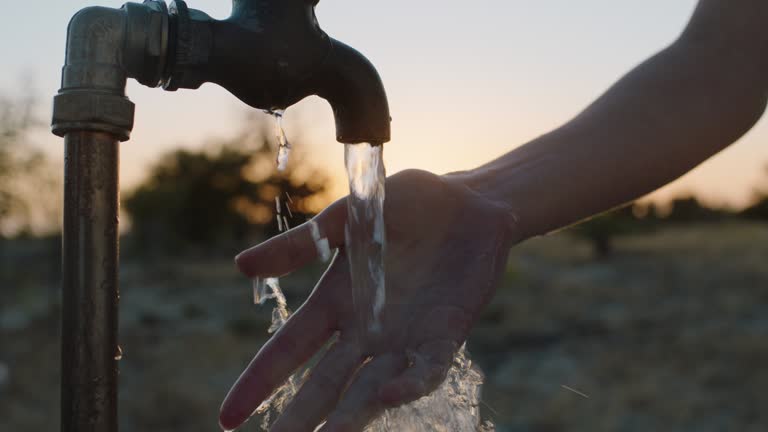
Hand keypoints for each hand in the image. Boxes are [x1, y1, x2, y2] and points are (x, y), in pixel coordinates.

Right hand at [219, 169, 517, 431]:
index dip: (258, 382)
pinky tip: (388, 394)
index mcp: (335, 302)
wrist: (470, 202)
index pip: (287, 350)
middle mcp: (364, 330)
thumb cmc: (406, 205)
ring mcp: (403, 338)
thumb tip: (240, 266)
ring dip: (349, 417)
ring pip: (369, 388)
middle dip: (299, 417)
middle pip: (323, 384)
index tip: (227, 419)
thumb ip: (300, 245)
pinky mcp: (444, 336)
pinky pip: (424, 370)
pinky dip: (408, 384)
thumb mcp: (347, 219)